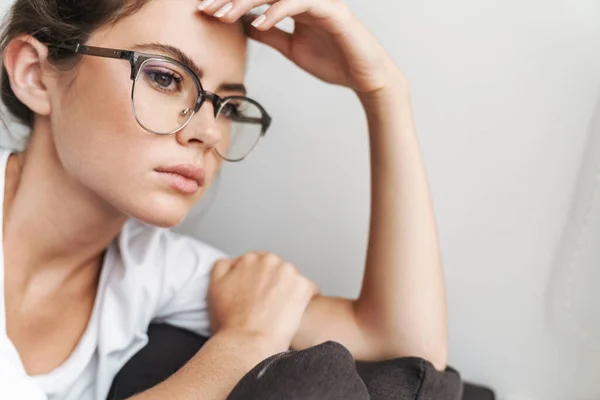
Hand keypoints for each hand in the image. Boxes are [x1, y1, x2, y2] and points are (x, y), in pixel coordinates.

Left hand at [196, 0, 401, 93]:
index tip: (204, 9)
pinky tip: (259, 24)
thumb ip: (270, 34)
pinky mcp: (332, 11)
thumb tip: (243, 25)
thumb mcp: (291, 48)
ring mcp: (319, 0)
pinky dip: (277, 12)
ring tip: (224, 15)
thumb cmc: (333, 61)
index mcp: (294, 2)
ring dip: (247, 0)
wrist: (364, 77)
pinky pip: (299, 3)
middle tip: (205, 7)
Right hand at [208, 252, 319, 352]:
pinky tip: (295, 313)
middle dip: (275, 284)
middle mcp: (270, 260)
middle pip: (277, 269)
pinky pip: (310, 289)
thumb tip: (235, 262)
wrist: (247, 343)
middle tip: (269, 305)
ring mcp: (289, 272)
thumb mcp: (215, 287)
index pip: (259, 263)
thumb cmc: (231, 322)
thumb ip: (224, 267)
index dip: (258, 281)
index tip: (259, 294)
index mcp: (249, 259)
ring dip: (290, 290)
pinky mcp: (304, 286)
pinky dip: (305, 299)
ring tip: (281, 311)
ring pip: (292, 278)